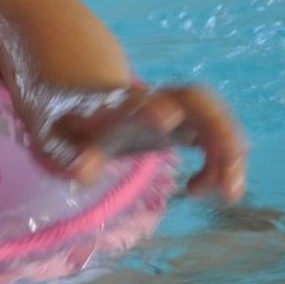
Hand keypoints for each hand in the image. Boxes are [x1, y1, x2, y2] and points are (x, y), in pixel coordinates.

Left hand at [23, 82, 247, 202]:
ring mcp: (171, 108)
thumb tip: (85, 175)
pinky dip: (220, 161)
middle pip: (199, 100)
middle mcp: (151, 100)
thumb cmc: (63, 120)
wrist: (75, 89)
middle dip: (222, 133)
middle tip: (229, 184)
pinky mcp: (182, 123)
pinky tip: (199, 189)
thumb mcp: (55, 141)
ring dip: (229, 154)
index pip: (140, 102)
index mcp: (116, 105)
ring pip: (214, 119)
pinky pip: (214, 135)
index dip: (153, 110)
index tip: (166, 119)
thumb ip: (71, 158)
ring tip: (226, 194)